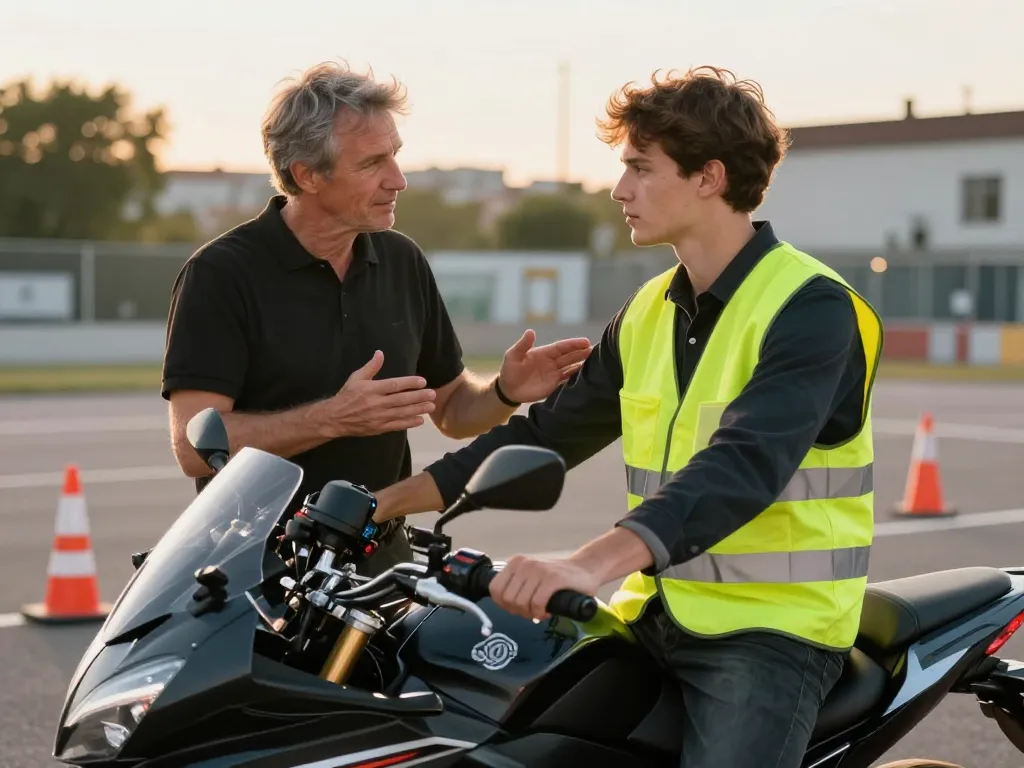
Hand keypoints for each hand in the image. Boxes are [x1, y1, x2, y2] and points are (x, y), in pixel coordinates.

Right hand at [321, 350, 435, 436]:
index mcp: (372, 389)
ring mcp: (379, 416)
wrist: (335, 418)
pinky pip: (397, 425)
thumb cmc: (347, 396)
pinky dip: (409, 423)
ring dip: (418, 409)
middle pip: (401, 399)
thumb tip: (380, 353)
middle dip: (418, 397)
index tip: (422, 381)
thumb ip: (371, 366)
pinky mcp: (379, 428)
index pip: (394, 385)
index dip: (409, 383)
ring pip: (402, 413)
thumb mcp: (356, 378)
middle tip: (432, 394)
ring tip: (431, 406)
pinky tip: (420, 420)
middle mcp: (377, 403)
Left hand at [489, 553, 600, 621]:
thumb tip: (503, 604)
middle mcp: (525, 564)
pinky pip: (537, 603)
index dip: (503, 604)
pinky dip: (540, 613)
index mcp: (516, 563)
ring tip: (540, 611)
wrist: (586, 569)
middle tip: (530, 611)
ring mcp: (539, 570)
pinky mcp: (553, 579)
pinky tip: (546, 612)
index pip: (495, 589)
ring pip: (520, 603)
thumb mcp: (531, 576)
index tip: (516, 608)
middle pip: (507, 599)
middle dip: (518, 611)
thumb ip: (516, 585)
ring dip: (530, 613)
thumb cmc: (558, 577)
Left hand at [497, 330, 591, 403]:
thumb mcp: (512, 356)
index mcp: (544, 353)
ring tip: (596, 362)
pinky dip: (576, 377)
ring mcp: (553, 373)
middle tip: (596, 350)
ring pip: (571, 367)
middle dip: (582, 353)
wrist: (508, 389)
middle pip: (570, 356)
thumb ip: (522, 345)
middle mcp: (551, 362)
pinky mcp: (553, 385)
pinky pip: (567, 379)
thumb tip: (531, 331)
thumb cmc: (509, 370)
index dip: (573, 344)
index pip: (561, 347)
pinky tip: (586, 375)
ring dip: (582, 364)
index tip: (585, 342)